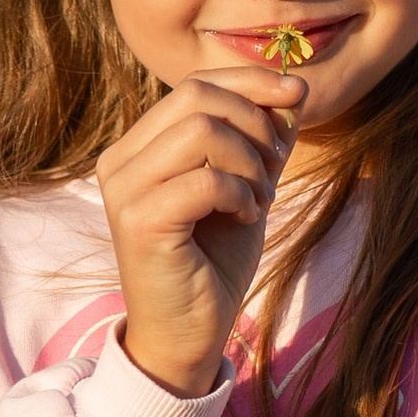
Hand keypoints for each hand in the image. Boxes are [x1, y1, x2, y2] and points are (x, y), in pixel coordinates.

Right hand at [94, 64, 306, 396]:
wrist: (189, 335)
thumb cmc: (213, 262)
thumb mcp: (246, 187)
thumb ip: (261, 140)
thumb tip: (295, 86)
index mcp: (138, 147)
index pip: (195, 84)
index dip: (251, 82)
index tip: (297, 95)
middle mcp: (119, 162)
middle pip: (196, 96)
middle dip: (254, 123)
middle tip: (274, 169)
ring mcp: (124, 190)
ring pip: (202, 131)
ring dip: (249, 162)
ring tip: (258, 199)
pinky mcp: (139, 222)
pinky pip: (205, 179)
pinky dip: (240, 194)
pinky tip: (245, 218)